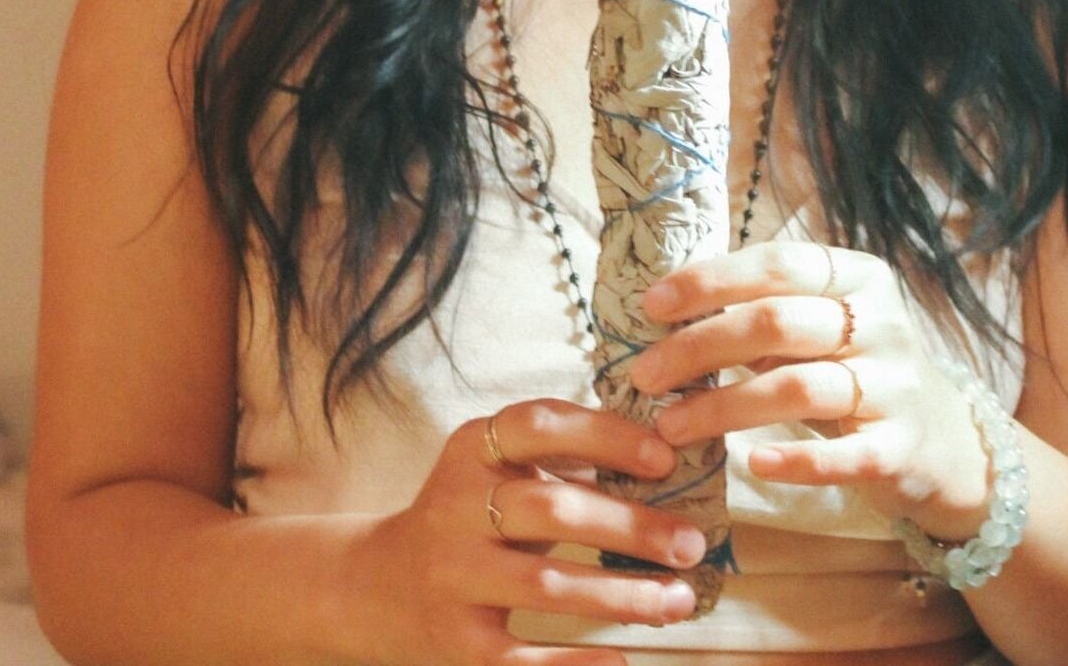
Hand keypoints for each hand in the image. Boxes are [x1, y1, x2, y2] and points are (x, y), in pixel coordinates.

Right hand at [341, 399, 708, 665]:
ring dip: (622, 595)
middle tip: (691, 544)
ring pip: (545, 586)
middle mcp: (455, 506)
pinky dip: (573, 664)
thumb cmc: (472, 517)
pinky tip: (621, 662)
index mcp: (473, 449)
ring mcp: (452, 575)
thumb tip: (670, 457)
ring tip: (678, 601)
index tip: (666, 459)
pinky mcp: (456, 640)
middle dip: (631, 528)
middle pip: (552, 510)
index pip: (540, 425)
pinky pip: (521, 656)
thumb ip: (565, 458)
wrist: (377, 586)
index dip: (606, 436)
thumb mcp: (500, 470)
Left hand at [629, 243, 991, 539]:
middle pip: (776, 323)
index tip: (650, 306)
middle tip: (644, 375)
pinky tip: (754, 464)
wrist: (941, 440)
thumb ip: (761, 310)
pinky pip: (843, 455)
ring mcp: (894, 385)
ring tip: (669, 426)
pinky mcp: (900, 446)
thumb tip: (662, 308)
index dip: (710, 281)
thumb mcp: (819, 326)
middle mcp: (880, 323)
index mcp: (858, 277)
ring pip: (797, 388)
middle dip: (699, 347)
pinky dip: (795, 461)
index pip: (778, 263)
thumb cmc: (854, 369)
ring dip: (723, 408)